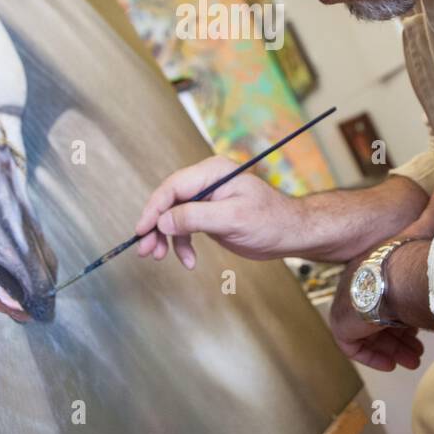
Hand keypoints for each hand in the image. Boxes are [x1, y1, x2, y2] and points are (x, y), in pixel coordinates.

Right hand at [132, 155, 304, 268]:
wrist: (291, 234)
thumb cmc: (270, 221)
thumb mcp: (232, 219)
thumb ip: (195, 217)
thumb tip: (163, 221)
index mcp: (212, 172)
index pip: (172, 187)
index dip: (154, 208)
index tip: (142, 230)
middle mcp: (206, 181)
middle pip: (168, 201)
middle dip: (155, 226)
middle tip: (146, 249)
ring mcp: (206, 198)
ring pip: (173, 216)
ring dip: (165, 238)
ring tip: (159, 257)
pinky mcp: (208, 214)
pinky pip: (185, 227)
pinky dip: (182, 244)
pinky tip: (188, 260)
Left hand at [327, 184, 433, 370]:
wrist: (396, 277)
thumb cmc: (413, 257)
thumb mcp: (426, 230)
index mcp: (372, 267)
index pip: (386, 293)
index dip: (404, 311)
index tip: (421, 325)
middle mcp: (356, 286)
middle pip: (378, 317)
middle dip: (399, 336)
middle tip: (418, 350)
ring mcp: (346, 305)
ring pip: (368, 334)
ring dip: (391, 348)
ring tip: (412, 359)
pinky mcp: (341, 323)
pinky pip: (353, 346)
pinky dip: (372, 356)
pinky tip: (393, 363)